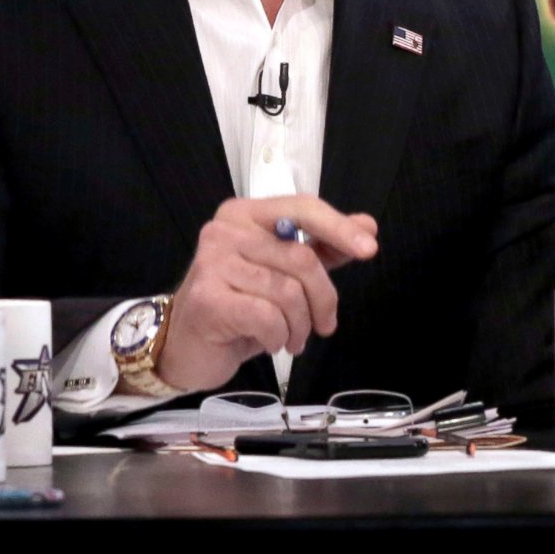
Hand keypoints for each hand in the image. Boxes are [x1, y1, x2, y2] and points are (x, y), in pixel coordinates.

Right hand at [155, 195, 379, 393]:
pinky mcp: (208, 299)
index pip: (301, 208)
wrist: (184, 345)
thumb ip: (321, 247)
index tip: (369, 249)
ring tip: (292, 339)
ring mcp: (212, 263)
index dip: (339, 227)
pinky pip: (267, 317)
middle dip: (322, 298)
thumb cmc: (237, 306)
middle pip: (301, 257)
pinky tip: (272, 343)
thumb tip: (367, 226)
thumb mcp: (282, 273)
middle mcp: (225, 230)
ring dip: (300, 326)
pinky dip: (279, 337)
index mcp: (245, 214)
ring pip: (287, 292)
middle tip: (324, 325)